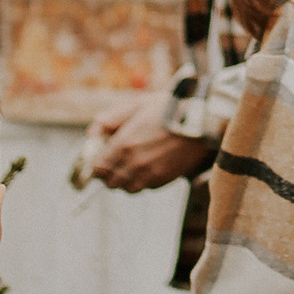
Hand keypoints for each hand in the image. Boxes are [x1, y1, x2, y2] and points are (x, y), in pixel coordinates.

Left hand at [85, 95, 212, 193]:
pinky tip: (150, 166)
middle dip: (111, 173)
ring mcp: (150, 174)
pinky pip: (147, 187)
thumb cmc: (169, 108)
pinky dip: (144, 181)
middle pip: (111, 182)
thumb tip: (92, 133)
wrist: (201, 119)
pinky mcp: (165, 179)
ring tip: (134, 165)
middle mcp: (134, 163)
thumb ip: (112, 119)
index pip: (98, 168)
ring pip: (128, 188)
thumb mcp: (137, 105)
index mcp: (123, 144)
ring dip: (127, 180)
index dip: (97, 164)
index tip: (101, 157)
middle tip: (116, 162)